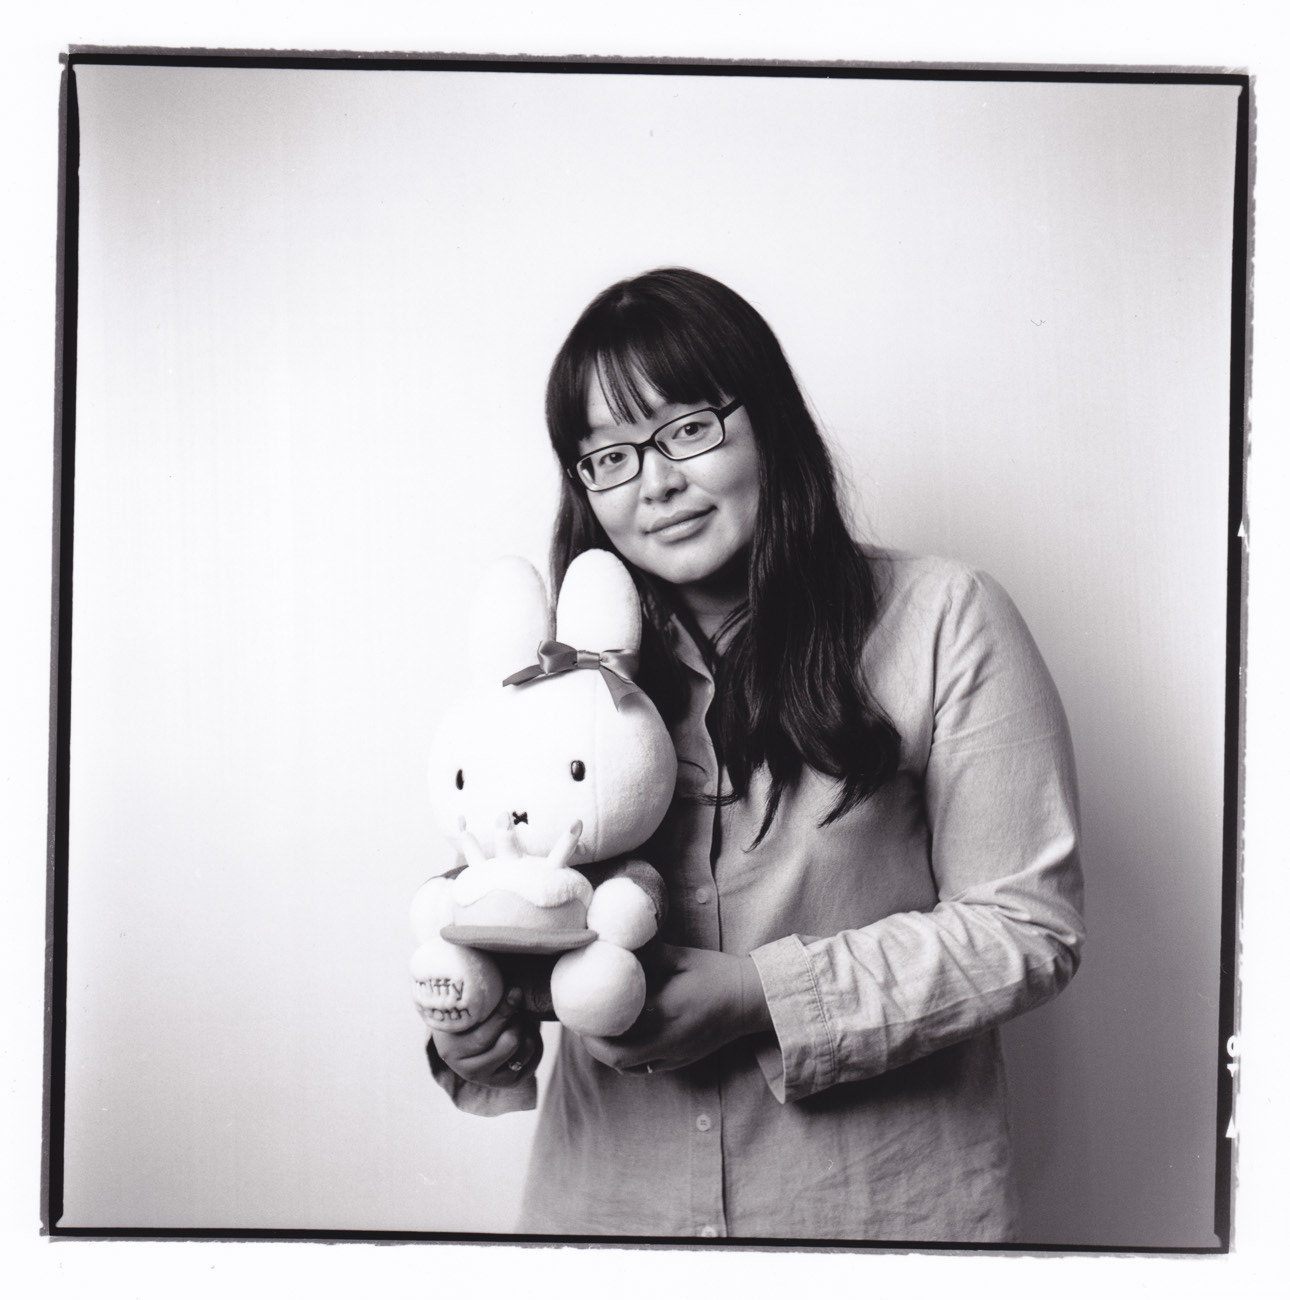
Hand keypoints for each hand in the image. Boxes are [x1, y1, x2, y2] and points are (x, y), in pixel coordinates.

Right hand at [432, 987, 542, 1087]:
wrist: (466, 1033)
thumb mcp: (467, 1004)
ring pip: (526, 1049)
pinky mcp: (509, 1082)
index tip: (516, 991)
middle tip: (514, 1007)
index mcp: (452, 1051)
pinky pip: (535, 1059)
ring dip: (527, 1029)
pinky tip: (523, 1031)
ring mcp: (491, 1079)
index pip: (485, 1036)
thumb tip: (513, 990)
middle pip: (510, 1042)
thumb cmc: (467, 1010)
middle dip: (517, 1020)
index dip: (504, 1011)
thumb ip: (481, 997)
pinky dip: (535, 1040)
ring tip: (517, 1018)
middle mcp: (469, 1071)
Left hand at [579, 944, 772, 1073]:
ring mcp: (674, 1055)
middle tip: (583, 1022)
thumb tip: (614, 940)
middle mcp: (667, 1040)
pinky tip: (624, 1038)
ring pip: (629, 1067)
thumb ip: (647, 953)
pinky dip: (628, 1058)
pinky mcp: (680, 1061)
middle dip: (593, 1043)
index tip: (579, 1008)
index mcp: (664, 1011)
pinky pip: (645, 1068)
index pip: (617, 1028)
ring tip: (599, 1030)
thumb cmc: (716, 974)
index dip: (592, 1024)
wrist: (751, 1000)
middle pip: (617, 1057)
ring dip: (609, 1052)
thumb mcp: (681, 957)